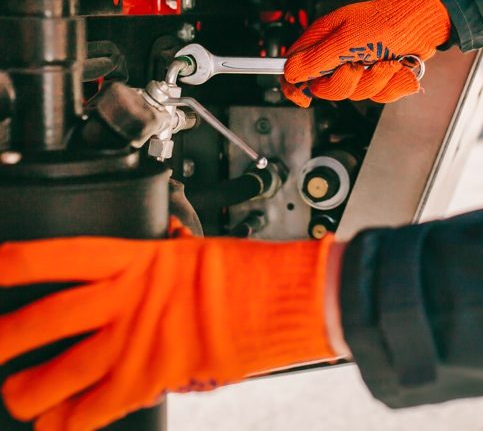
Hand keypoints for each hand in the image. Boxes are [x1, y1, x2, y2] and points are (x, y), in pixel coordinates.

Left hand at [0, 225, 334, 430]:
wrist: (275, 301)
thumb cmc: (241, 271)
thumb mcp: (191, 250)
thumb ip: (157, 258)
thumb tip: (148, 252)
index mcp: (135, 257)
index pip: (56, 257)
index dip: (13, 263)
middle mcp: (125, 299)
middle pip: (43, 320)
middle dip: (5, 339)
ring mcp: (133, 342)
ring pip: (56, 374)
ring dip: (27, 391)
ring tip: (18, 395)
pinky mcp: (148, 379)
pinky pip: (92, 411)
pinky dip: (67, 424)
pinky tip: (55, 426)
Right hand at [281, 0, 450, 106]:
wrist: (422, 22)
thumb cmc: (386, 21)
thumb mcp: (347, 39)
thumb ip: (317, 58)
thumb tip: (290, 72)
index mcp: (322, 40)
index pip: (294, 68)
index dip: (294, 86)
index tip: (304, 97)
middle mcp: (337, 55)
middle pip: (326, 89)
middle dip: (346, 82)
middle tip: (359, 66)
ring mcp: (358, 67)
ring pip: (356, 94)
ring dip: (376, 80)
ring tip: (387, 61)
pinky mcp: (378, 76)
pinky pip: (379, 95)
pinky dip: (393, 83)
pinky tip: (399, 68)